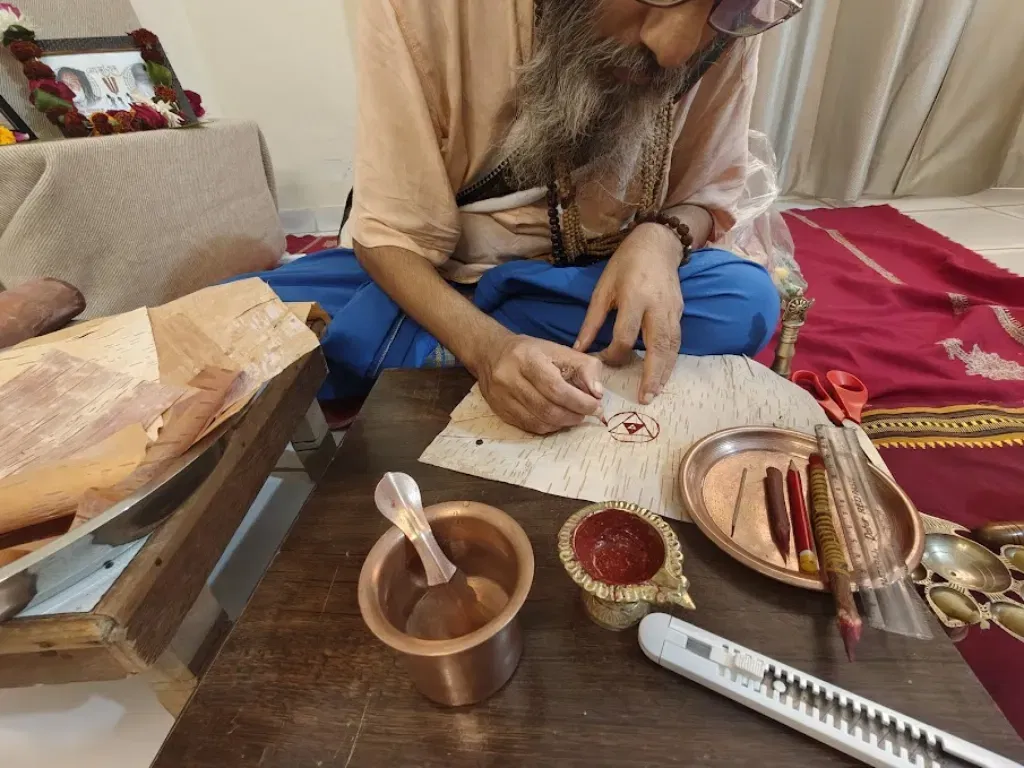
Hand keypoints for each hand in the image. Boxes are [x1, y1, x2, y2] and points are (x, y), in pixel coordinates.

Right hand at [474, 333, 604, 434]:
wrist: (490, 353)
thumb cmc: (530, 351)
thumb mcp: (559, 350)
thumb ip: (584, 367)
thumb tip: (597, 393)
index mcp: (527, 358)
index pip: (556, 388)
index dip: (579, 402)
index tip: (596, 406)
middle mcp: (510, 378)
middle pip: (547, 408)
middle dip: (573, 415)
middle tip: (587, 414)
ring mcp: (501, 397)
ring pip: (538, 421)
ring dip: (562, 423)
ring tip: (574, 416)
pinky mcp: (499, 411)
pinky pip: (528, 426)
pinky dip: (548, 426)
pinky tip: (557, 419)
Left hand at [574, 223, 683, 403]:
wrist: (657, 245)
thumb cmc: (625, 265)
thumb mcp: (602, 289)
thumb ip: (591, 321)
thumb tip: (579, 350)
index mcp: (634, 298)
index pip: (625, 335)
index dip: (614, 354)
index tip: (603, 362)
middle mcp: (657, 307)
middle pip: (657, 346)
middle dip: (652, 374)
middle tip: (645, 398)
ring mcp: (672, 310)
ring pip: (671, 347)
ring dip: (665, 372)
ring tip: (655, 393)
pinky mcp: (679, 313)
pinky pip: (676, 341)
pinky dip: (671, 361)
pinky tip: (663, 375)